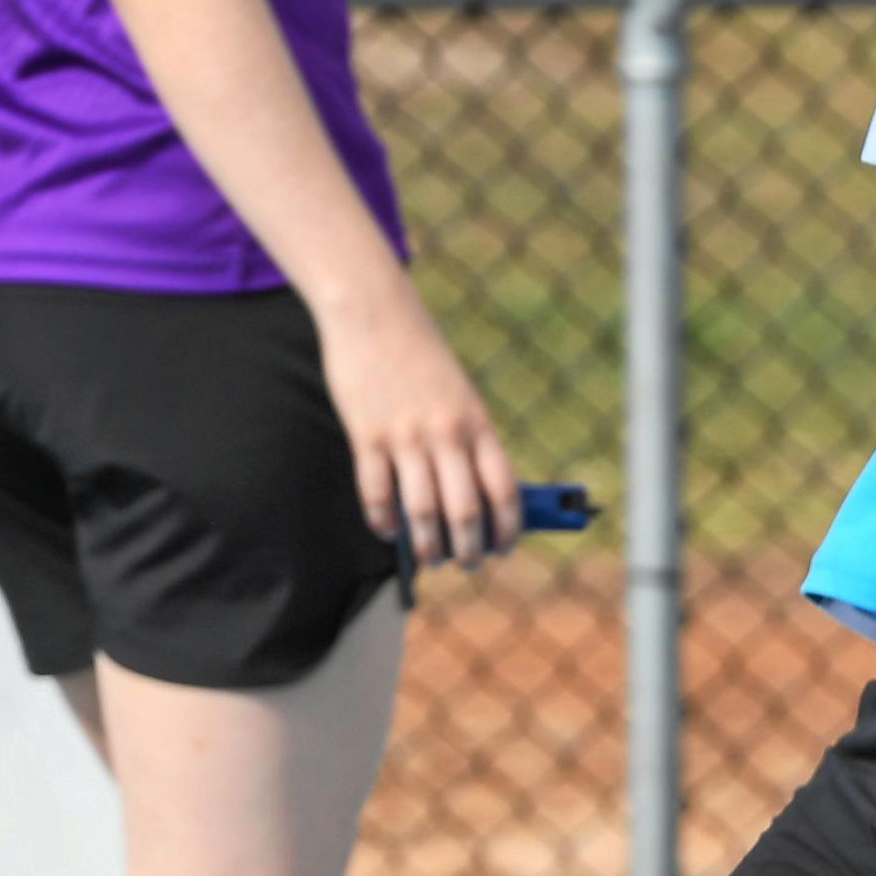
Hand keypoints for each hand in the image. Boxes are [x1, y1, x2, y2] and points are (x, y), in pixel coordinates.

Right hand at [312, 269, 522, 569]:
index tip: (505, 548)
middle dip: (469, 548)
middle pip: (465, 511)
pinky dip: (383, 522)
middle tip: (467, 563)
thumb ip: (469, 439)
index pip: (504, 489)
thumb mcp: (460, 394)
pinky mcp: (367, 435)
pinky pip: (377, 494)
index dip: (508, 527)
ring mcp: (406, 436)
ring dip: (426, 546)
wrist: (374, 312)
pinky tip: (387, 531)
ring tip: (429, 558)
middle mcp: (446, 433)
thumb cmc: (420, 356)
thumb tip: (476, 494)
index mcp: (477, 422)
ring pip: (421, 512)